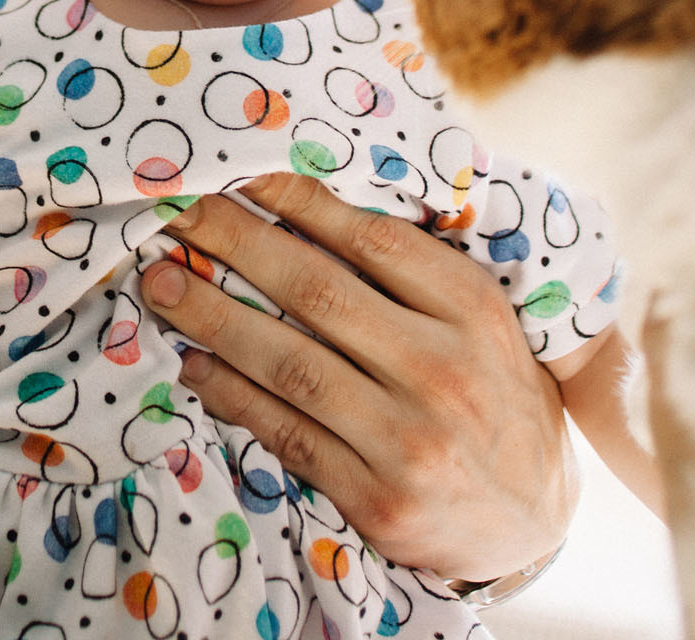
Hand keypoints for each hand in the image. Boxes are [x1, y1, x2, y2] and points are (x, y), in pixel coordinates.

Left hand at [140, 173, 576, 580]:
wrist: (534, 521)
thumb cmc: (493, 394)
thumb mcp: (483, 322)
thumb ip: (415, 272)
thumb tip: (303, 207)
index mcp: (474, 310)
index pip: (371, 239)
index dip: (295, 200)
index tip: (237, 172)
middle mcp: (444, 370)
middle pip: (316, 292)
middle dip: (234, 243)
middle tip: (176, 210)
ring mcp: (411, 440)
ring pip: (289, 364)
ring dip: (211, 318)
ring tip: (159, 284)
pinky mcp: (379, 500)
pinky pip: (286, 434)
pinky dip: (232, 395)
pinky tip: (193, 365)